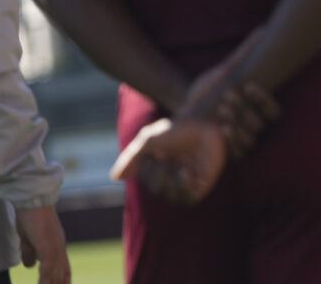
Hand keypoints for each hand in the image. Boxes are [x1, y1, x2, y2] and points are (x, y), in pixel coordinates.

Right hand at [15, 206, 69, 283]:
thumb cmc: (30, 217)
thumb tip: (30, 266)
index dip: (64, 280)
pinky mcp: (48, 246)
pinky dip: (45, 279)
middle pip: (63, 274)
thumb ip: (30, 253)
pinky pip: (48, 267)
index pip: (64, 269)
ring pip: (56, 273)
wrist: (32, 201)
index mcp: (57, 247)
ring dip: (52, 283)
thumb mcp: (28, 239)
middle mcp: (60, 249)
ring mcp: (55, 248)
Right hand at [110, 118, 227, 204]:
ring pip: (172, 197)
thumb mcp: (148, 141)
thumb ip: (131, 159)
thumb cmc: (177, 129)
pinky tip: (185, 172)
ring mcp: (189, 178)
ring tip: (178, 168)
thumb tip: (115, 178)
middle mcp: (174, 173)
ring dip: (170, 184)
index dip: (147, 170)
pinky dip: (184, 188)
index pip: (146, 180)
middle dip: (157, 177)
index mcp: (160, 164)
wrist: (204, 122)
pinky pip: (190, 198)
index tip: (155, 154)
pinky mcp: (203, 182)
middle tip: (165, 160)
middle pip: (157, 190)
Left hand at [178, 29, 280, 157]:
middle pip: (261, 125)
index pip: (274, 111)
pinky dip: (232, 143)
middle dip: (245, 110)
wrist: (186, 109)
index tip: (248, 86)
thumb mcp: (226, 70)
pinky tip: (220, 129)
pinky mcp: (229, 153)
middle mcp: (254, 126)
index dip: (263, 99)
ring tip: (221, 113)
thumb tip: (262, 29)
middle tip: (227, 96)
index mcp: (258, 109)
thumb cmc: (209, 88)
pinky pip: (239, 153)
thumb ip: (245, 53)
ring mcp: (242, 140)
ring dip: (238, 126)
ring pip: (252, 139)